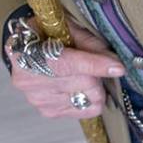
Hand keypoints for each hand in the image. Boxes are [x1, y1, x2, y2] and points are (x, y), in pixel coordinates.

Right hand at [7, 18, 124, 118]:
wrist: (23, 53)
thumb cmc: (48, 37)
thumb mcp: (69, 30)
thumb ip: (92, 45)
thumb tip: (115, 64)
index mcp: (31, 52)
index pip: (70, 63)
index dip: (96, 65)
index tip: (118, 68)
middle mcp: (31, 79)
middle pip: (86, 84)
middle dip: (96, 74)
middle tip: (89, 65)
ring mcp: (39, 99)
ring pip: (89, 99)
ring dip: (93, 87)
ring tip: (81, 76)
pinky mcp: (49, 112)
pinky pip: (87, 110)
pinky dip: (89, 99)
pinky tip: (78, 88)